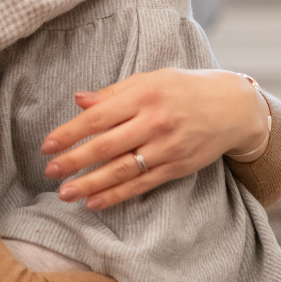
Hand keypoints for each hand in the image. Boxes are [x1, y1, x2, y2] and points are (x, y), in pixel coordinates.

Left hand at [41, 69, 268, 210]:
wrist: (233, 107)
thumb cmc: (184, 89)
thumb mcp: (150, 80)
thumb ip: (113, 92)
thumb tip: (78, 99)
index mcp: (144, 95)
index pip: (98, 117)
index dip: (70, 132)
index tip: (47, 145)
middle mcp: (155, 122)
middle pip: (106, 145)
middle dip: (74, 160)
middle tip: (49, 171)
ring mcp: (166, 147)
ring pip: (122, 169)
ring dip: (90, 184)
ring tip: (65, 193)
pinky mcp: (176, 167)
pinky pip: (141, 184)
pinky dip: (117, 195)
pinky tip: (95, 202)